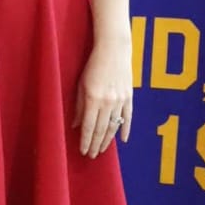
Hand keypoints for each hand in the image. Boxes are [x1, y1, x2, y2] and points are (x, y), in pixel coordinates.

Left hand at [73, 38, 132, 157]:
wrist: (114, 49)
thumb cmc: (93, 64)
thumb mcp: (81, 84)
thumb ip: (78, 105)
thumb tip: (75, 125)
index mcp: (93, 98)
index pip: (88, 126)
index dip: (85, 141)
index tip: (83, 151)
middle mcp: (107, 102)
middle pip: (100, 130)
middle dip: (95, 144)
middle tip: (91, 156)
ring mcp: (120, 100)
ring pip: (114, 126)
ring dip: (107, 140)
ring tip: (102, 150)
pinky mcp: (129, 96)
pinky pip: (128, 117)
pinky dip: (125, 129)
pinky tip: (123, 140)